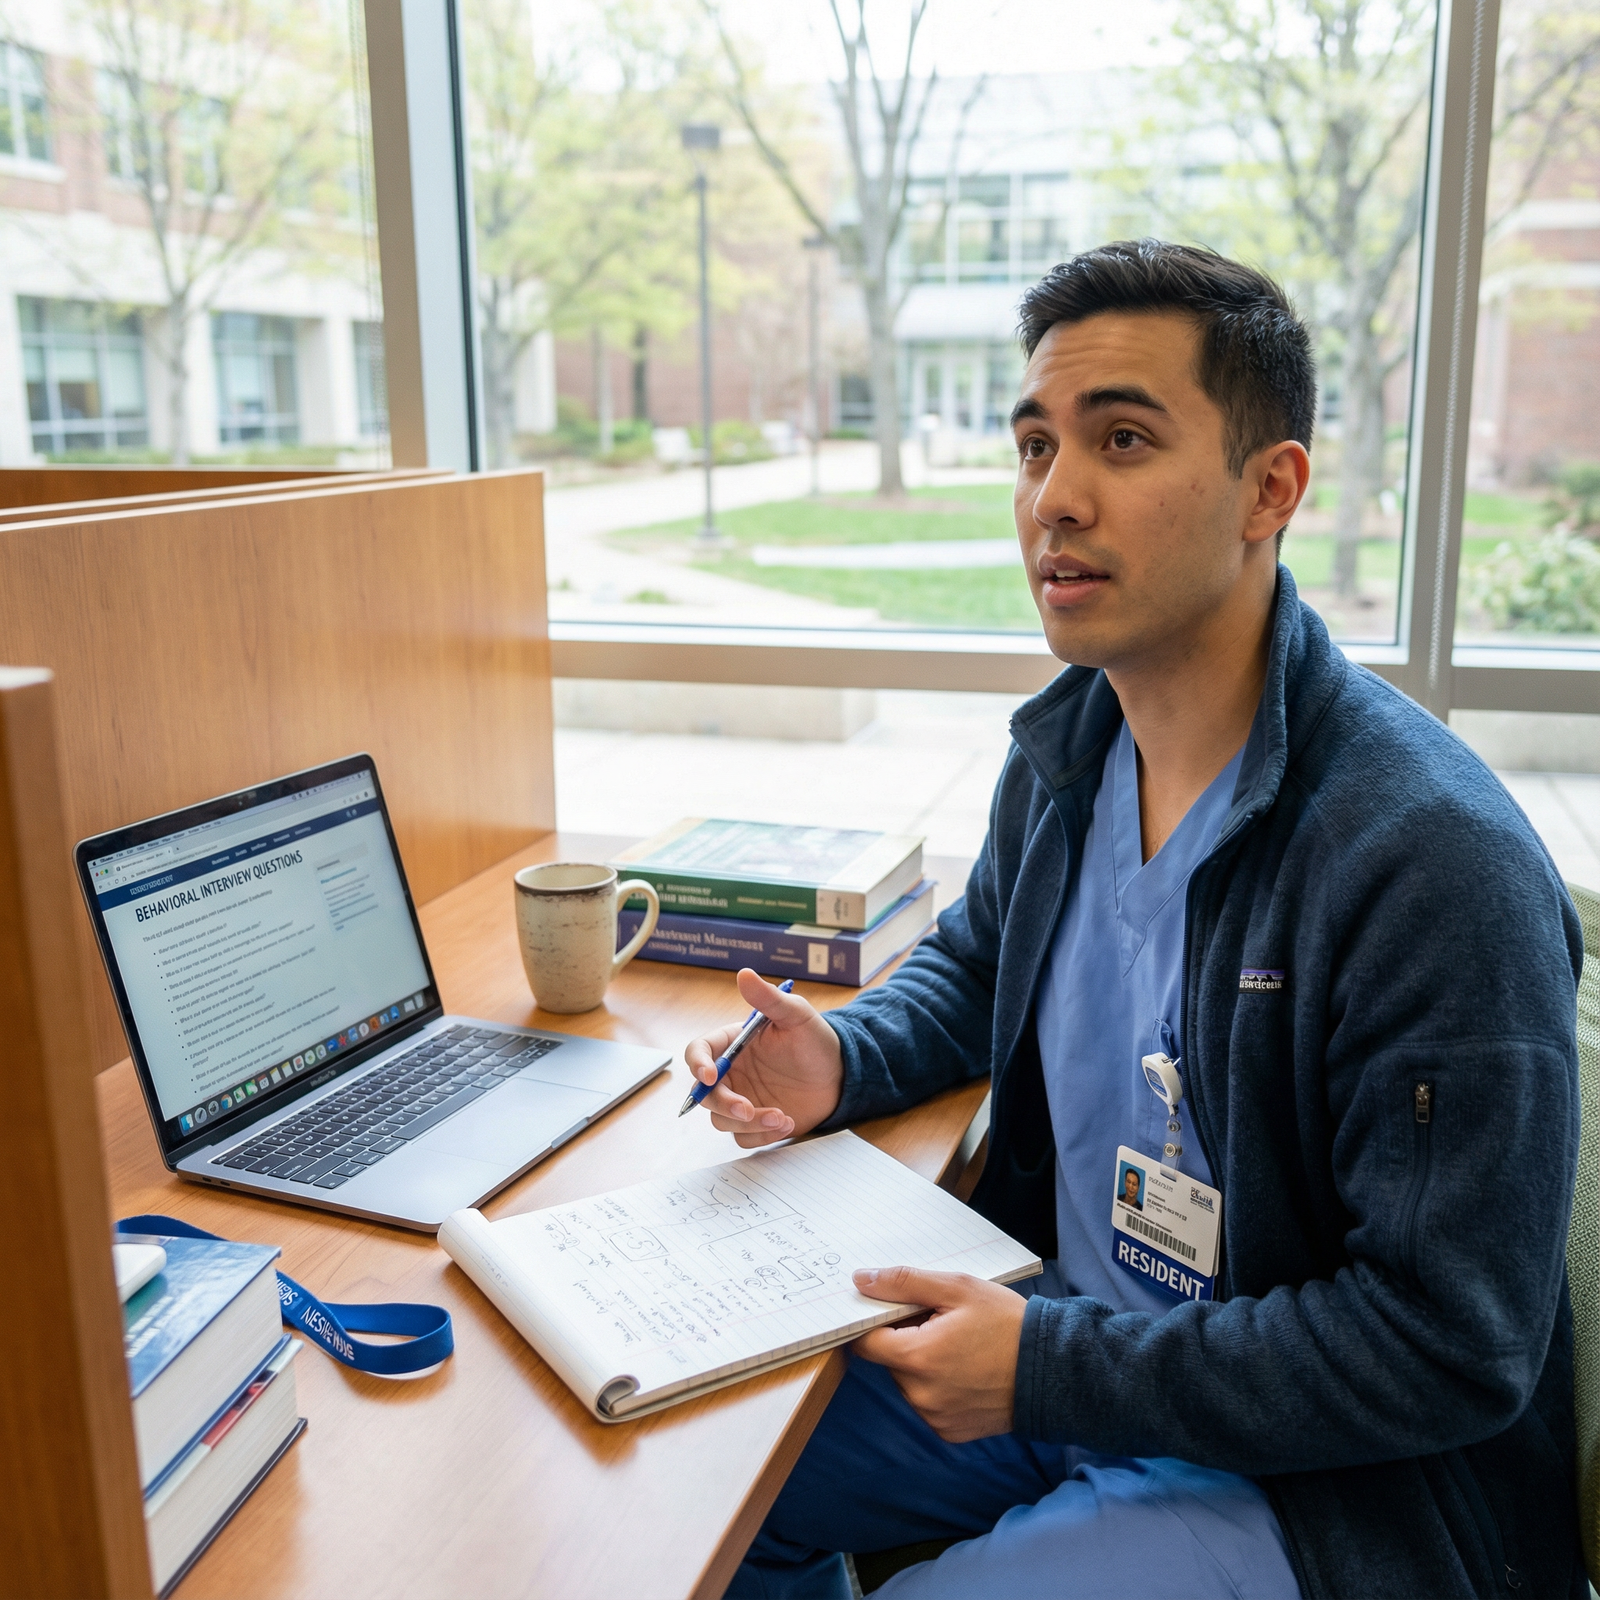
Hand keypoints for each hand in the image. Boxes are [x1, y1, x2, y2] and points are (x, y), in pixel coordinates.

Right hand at [684, 968, 843, 1146]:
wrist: (841, 1075)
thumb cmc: (816, 1041)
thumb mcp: (796, 1015)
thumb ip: (768, 999)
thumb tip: (744, 974)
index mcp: (732, 1044)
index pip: (698, 1052)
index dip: (697, 1064)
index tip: (711, 1076)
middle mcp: (732, 1073)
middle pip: (704, 1094)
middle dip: (724, 1104)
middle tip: (748, 1108)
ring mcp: (742, 1099)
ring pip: (723, 1120)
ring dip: (749, 1123)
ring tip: (782, 1117)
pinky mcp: (756, 1123)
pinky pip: (744, 1137)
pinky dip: (762, 1136)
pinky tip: (788, 1122)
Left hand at [851, 1266, 1025, 1442]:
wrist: (1053, 1371)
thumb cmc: (1007, 1324)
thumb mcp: (957, 1288)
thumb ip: (904, 1283)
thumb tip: (861, 1280)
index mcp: (917, 1357)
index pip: (865, 1342)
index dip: (874, 1322)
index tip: (894, 1310)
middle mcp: (920, 1394)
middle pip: (890, 1360)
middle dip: (907, 1339)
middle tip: (942, 1323)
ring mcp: (935, 1417)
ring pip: (908, 1382)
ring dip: (922, 1364)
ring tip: (960, 1348)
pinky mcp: (949, 1432)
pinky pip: (928, 1404)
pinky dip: (938, 1387)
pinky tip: (966, 1372)